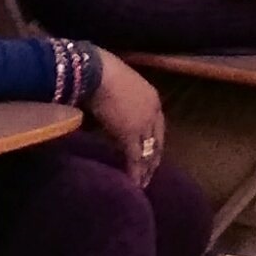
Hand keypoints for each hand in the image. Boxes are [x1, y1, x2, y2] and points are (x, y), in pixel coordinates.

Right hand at [85, 51, 165, 186]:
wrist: (97, 72)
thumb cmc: (101, 72)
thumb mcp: (119, 87)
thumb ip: (121, 101)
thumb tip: (112, 112)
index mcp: (152, 98)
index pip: (158, 125)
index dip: (154, 140)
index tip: (152, 152)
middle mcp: (153, 112)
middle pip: (157, 140)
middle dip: (153, 159)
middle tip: (150, 174)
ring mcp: (143, 124)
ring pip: (148, 152)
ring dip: (145, 169)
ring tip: (142, 183)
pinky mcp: (130, 135)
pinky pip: (135, 158)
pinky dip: (135, 172)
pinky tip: (134, 182)